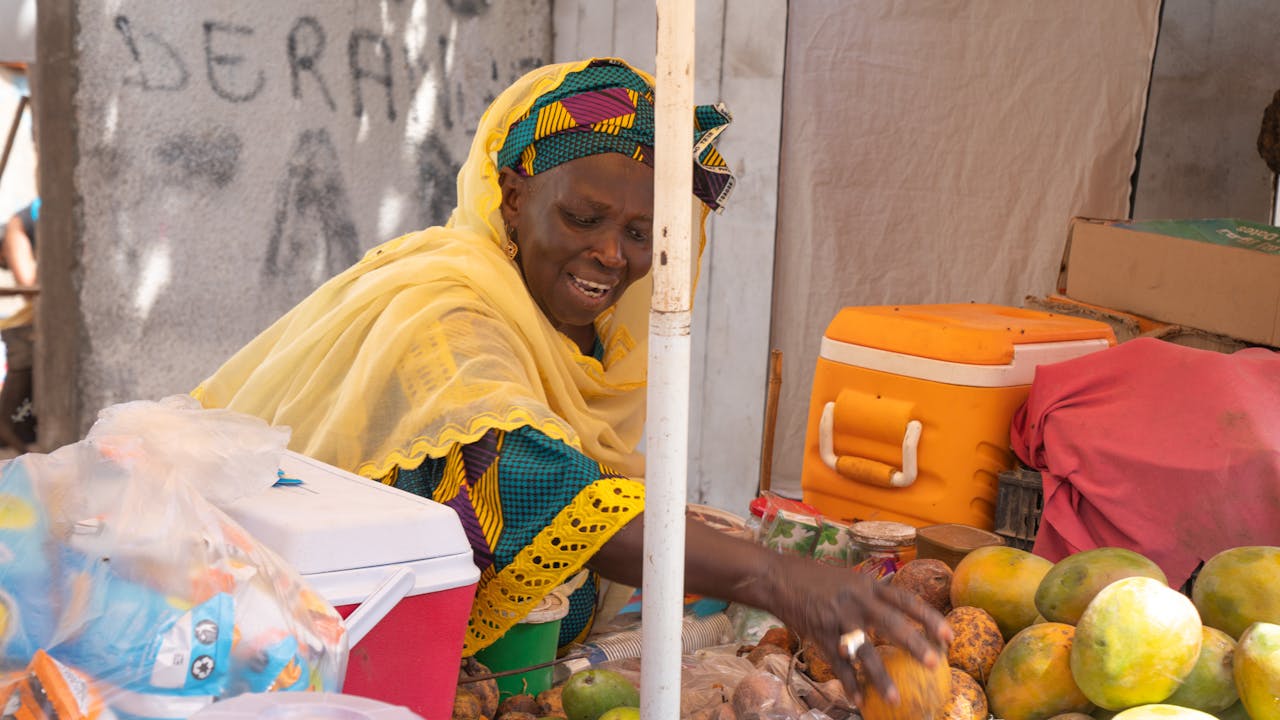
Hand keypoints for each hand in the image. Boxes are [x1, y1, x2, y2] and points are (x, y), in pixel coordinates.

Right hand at [761, 555, 951, 706]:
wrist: (777, 577)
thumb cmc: (815, 579)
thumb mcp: (849, 580)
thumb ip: (871, 595)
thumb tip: (898, 612)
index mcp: (868, 586)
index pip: (905, 600)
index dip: (929, 618)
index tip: (948, 635)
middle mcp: (855, 600)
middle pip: (890, 623)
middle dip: (913, 644)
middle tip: (934, 663)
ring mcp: (837, 617)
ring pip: (863, 650)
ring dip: (879, 677)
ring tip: (895, 699)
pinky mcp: (819, 633)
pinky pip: (836, 663)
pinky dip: (848, 682)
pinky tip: (858, 700)